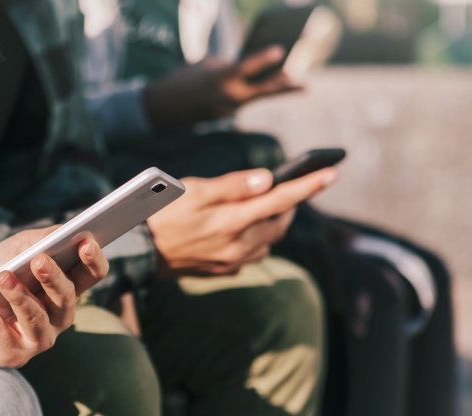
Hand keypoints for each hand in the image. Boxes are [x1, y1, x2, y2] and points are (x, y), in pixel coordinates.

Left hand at [0, 228, 108, 367]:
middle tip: (40, 260)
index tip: (86, 241)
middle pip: (66, 297)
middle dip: (53, 278)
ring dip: (18, 296)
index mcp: (67, 289)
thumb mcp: (17, 249)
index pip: (91, 275)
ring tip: (2, 276)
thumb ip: (40, 240)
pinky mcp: (10, 355)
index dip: (93, 260)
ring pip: (35, 318)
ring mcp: (38, 339)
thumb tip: (61, 232)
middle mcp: (59, 317)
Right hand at [142, 45, 300, 131]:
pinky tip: (268, 84)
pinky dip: (253, 92)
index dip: (263, 59)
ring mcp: (227, 110)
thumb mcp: (204, 65)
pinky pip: (243, 101)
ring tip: (298, 84)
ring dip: (275, 89)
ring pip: (255, 96)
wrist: (162, 108)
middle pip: (261, 91)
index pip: (245, 67)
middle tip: (305, 84)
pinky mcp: (224, 115)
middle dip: (284, 86)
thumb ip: (228, 66)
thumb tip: (247, 69)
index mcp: (218, 79)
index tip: (280, 50)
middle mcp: (226, 97)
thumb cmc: (182, 79)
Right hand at [147, 167, 335, 276]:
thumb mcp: (193, 190)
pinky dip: (258, 236)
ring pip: (269, 238)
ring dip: (274, 221)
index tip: (332, 173)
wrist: (139, 250)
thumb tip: (268, 180)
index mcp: (232, 221)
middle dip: (290, 203)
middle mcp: (238, 245)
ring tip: (268, 204)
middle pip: (279, 222)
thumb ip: (233, 185)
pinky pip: (253, 251)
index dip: (308, 186)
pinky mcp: (223, 269)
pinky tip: (245, 226)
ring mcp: (231, 260)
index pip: (280, 200)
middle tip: (292, 186)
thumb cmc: (161, 212)